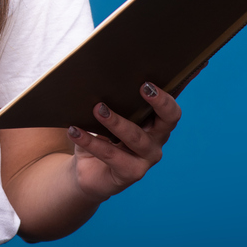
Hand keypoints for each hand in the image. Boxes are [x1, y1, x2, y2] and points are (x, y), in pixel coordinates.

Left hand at [64, 63, 205, 203]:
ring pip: (135, 136)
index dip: (170, 93)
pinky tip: (74, 130)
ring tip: (98, 108)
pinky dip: (90, 141)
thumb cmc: (100, 136)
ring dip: (116, 121)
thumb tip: (100, 73)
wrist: (87, 172)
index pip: (171, 106)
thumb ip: (111, 99)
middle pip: (168, 120)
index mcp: (156, 122)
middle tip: (143, 86)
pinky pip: (111, 155)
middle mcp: (156, 140)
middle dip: (159, 102)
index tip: (157, 78)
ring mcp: (146, 159)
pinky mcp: (130, 173)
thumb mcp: (106, 115)